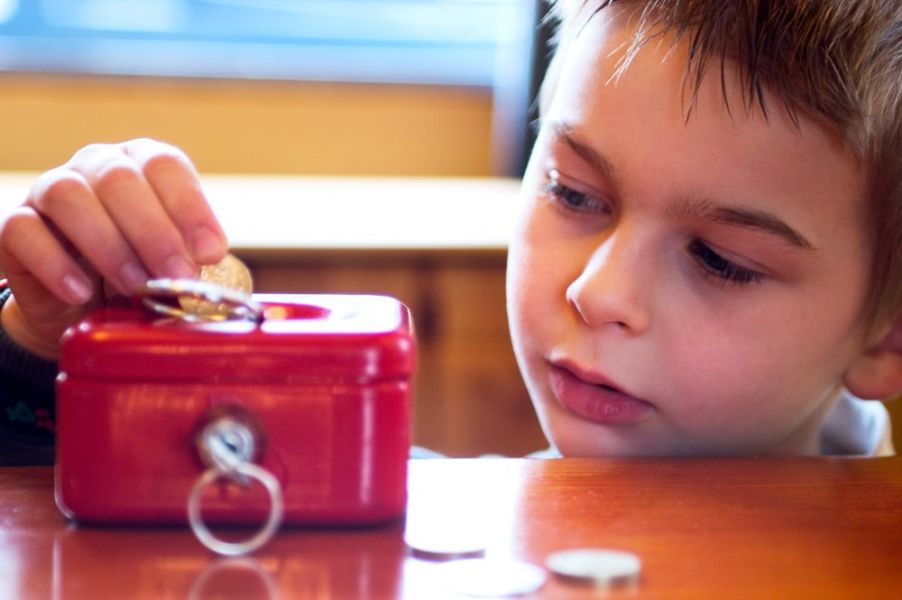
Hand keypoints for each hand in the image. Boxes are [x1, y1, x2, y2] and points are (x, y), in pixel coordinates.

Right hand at [0, 138, 227, 358]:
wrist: (84, 307)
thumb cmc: (141, 273)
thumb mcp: (173, 263)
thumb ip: (190, 257)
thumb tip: (209, 262)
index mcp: (142, 164)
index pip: (165, 165)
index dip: (190, 207)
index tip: (210, 252)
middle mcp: (95, 166)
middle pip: (119, 179)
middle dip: (155, 233)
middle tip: (178, 277)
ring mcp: (49, 190)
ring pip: (69, 196)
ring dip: (109, 246)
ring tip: (136, 287)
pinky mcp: (14, 226)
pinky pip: (24, 231)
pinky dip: (55, 263)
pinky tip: (81, 292)